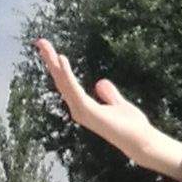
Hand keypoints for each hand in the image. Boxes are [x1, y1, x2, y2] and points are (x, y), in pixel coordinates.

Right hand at [32, 38, 181, 181]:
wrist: (141, 141)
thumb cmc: (132, 126)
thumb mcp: (119, 104)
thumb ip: (109, 94)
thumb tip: (100, 82)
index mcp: (84, 105)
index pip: (67, 82)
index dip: (58, 66)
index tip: (51, 50)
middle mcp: (78, 108)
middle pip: (60, 80)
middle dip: (50, 61)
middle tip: (40, 41)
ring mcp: (81, 111)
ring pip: (63, 83)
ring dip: (54, 64)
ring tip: (45, 46)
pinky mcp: (87, 112)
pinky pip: (74, 90)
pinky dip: (67, 75)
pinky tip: (61, 60)